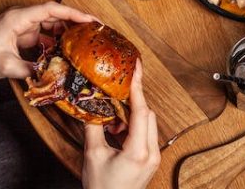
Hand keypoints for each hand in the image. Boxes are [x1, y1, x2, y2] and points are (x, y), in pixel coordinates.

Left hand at [0, 2, 95, 80]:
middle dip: (76, 21)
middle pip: (56, 15)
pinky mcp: (25, 35)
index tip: (89, 20)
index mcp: (19, 19)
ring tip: (85, 41)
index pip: (51, 9)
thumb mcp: (6, 66)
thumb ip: (31, 70)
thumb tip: (52, 75)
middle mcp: (24, 18)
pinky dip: (58, 41)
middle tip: (95, 30)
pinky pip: (47, 35)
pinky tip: (68, 51)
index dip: (73, 13)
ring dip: (68, 32)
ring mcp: (25, 26)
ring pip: (53, 24)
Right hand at [82, 59, 160, 188]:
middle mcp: (152, 153)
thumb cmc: (101, 188)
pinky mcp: (152, 160)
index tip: (137, 68)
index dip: (138, 87)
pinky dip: (133, 128)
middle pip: (148, 115)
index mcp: (138, 151)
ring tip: (111, 123)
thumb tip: (90, 104)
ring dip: (131, 118)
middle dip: (132, 104)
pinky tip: (116, 132)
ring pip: (148, 124)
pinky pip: (146, 135)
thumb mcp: (93, 155)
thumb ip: (93, 126)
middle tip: (114, 97)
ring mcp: (154, 158)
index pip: (142, 111)